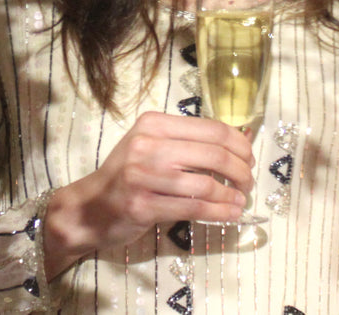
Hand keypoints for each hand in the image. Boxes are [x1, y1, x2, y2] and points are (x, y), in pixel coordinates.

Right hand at [43, 111, 254, 277]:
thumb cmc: (127, 175)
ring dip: (231, 195)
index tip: (249, 158)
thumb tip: (240, 143)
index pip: (212, 129)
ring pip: (206, 184)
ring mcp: (143, 175)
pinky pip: (193, 208)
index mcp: (154, 124)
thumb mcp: (151, 146)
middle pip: (214, 154)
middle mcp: (147, 145)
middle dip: (241, 171)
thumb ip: (186, 142)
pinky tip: (230, 214)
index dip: (239, 144)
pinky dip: (219, 212)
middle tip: (248, 183)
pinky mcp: (142, 205)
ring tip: (241, 201)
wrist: (89, 207)